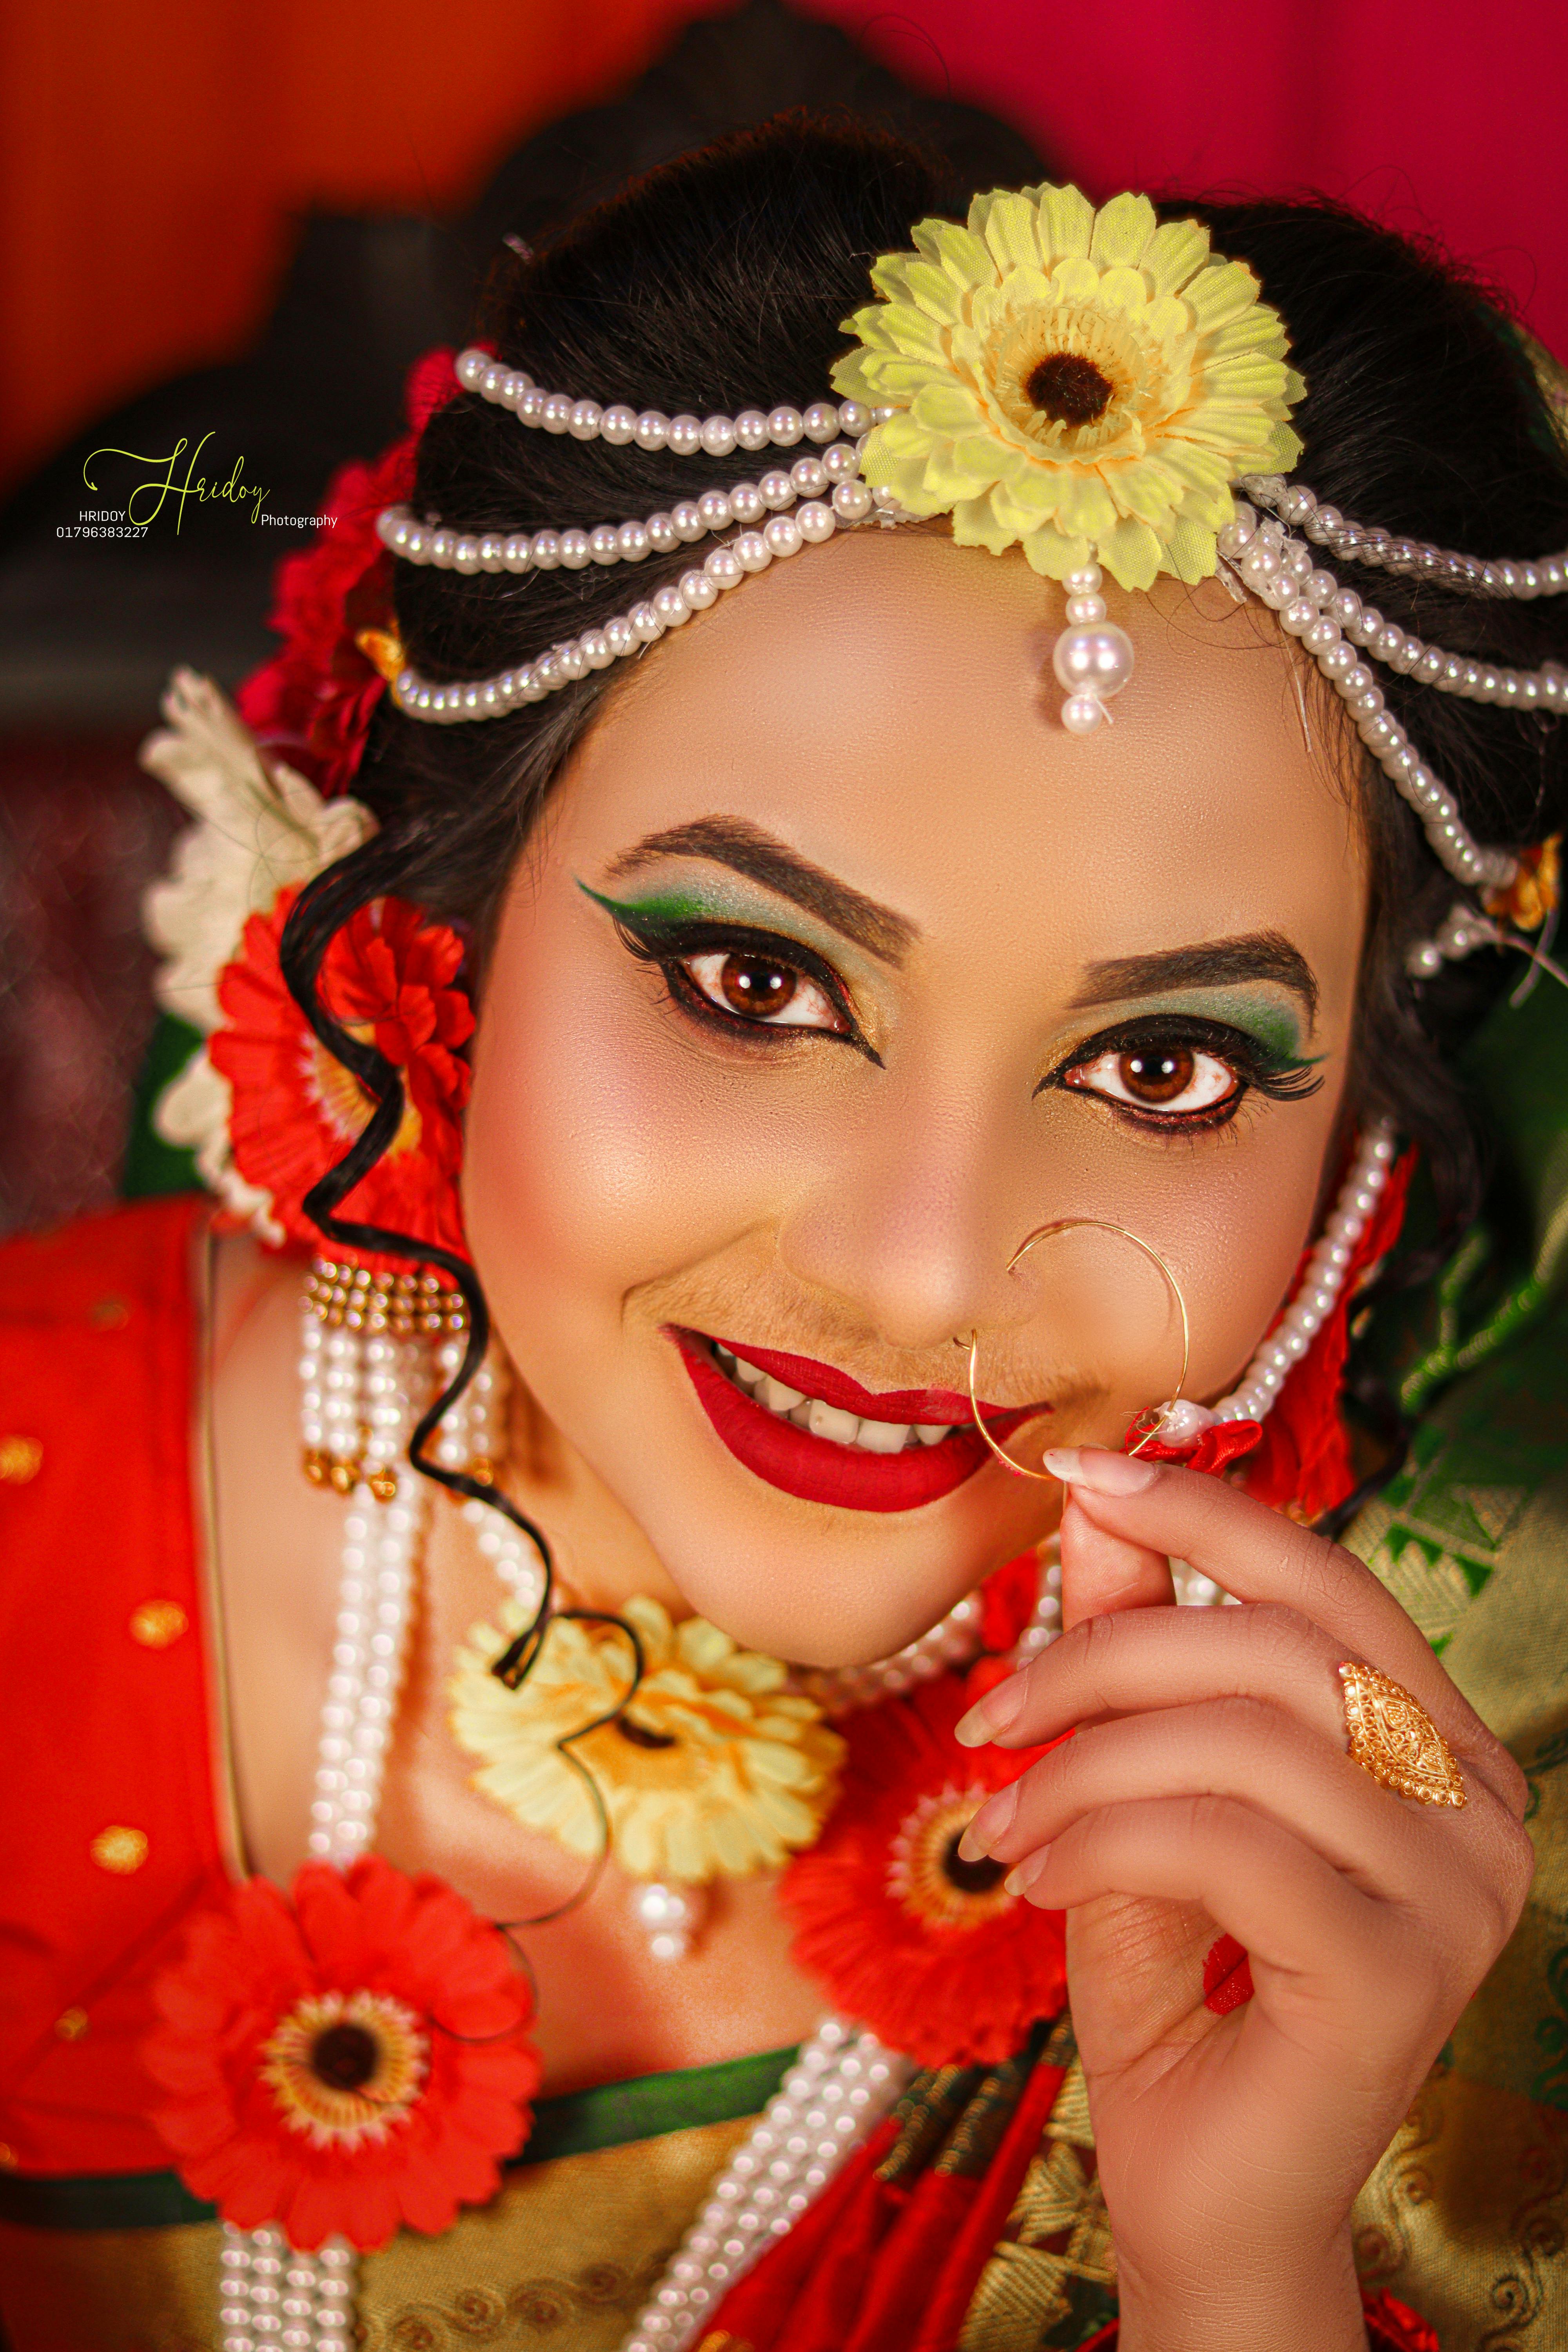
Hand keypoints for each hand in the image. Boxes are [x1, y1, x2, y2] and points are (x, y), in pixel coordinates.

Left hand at [953, 1448, 1532, 2351]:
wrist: (1204, 2191)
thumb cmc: (1177, 1983)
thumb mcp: (1140, 1787)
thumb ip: (1138, 1648)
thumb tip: (1101, 1504)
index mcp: (1434, 1747)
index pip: (1327, 1583)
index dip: (1205, 1515)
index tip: (1084, 1478)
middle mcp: (1478, 1807)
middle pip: (1276, 1647)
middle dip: (1106, 1654)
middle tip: (992, 1713)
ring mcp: (1457, 1894)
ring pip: (1244, 1741)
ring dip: (1086, 1765)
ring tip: (1005, 1819)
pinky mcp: (1401, 1975)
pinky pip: (1229, 1845)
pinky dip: (1107, 1842)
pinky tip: (1041, 1881)